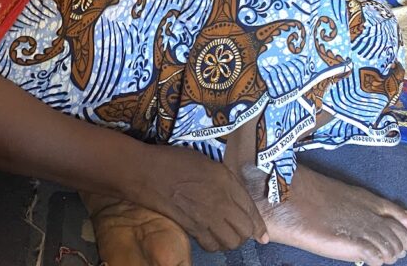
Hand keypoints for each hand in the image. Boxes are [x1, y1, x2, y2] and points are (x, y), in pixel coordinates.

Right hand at [133, 143, 268, 251]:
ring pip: (231, 241)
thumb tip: (235, 198)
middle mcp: (221, 199)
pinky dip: (214, 244)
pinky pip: (212, 245)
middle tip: (237, 230)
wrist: (145, 170)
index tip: (262, 235)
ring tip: (224, 234)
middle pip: (245, 229)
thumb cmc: (172, 160)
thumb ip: (223, 180)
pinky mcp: (192, 227)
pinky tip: (209, 236)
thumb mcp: (204, 162)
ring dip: (230, 240)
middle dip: (245, 233)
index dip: (258, 224)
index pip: (251, 208)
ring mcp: (206, 215)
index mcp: (225, 179)